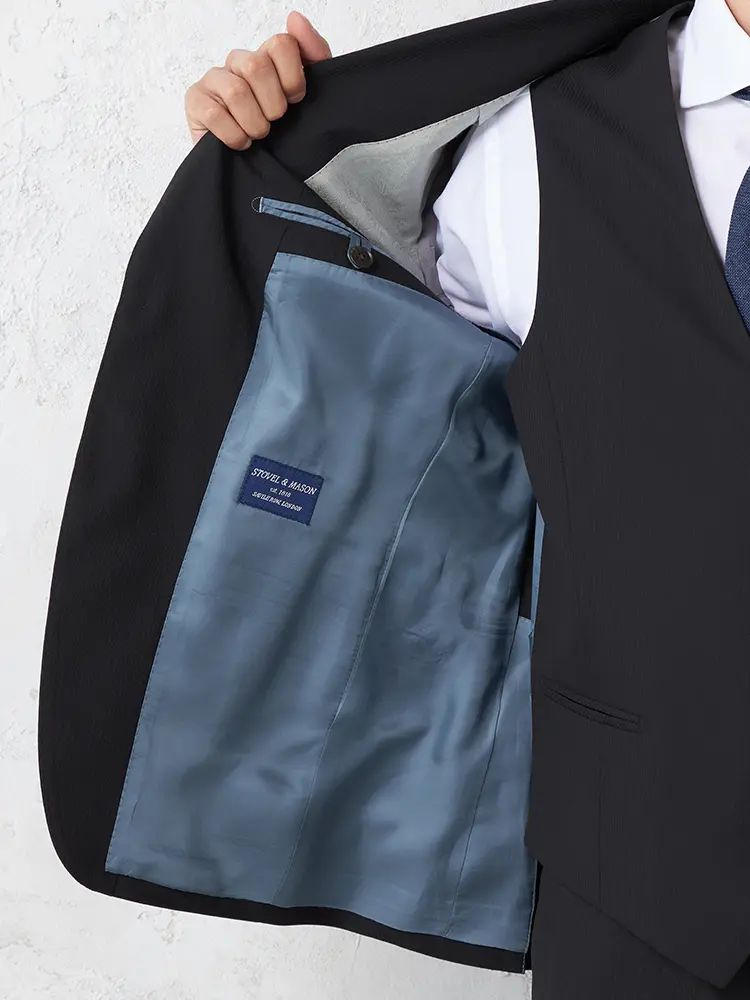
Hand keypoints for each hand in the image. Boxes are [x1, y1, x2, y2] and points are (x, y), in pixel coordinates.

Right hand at [185, 11, 331, 149]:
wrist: (255, 172)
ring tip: (257, 135)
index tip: (295, 101)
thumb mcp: (310, 97)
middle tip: (274, 122)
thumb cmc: (282, 133)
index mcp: (266, 57)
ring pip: (237, 91)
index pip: (281, 44)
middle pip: (257, 66)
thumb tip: (295, 18)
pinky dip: (234, 135)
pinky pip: (214, 113)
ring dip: (254, 123)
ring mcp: (214, 80)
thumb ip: (314, 54)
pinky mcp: (195, 101)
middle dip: (273, 105)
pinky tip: (240, 142)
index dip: (293, 78)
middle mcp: (238, 62)